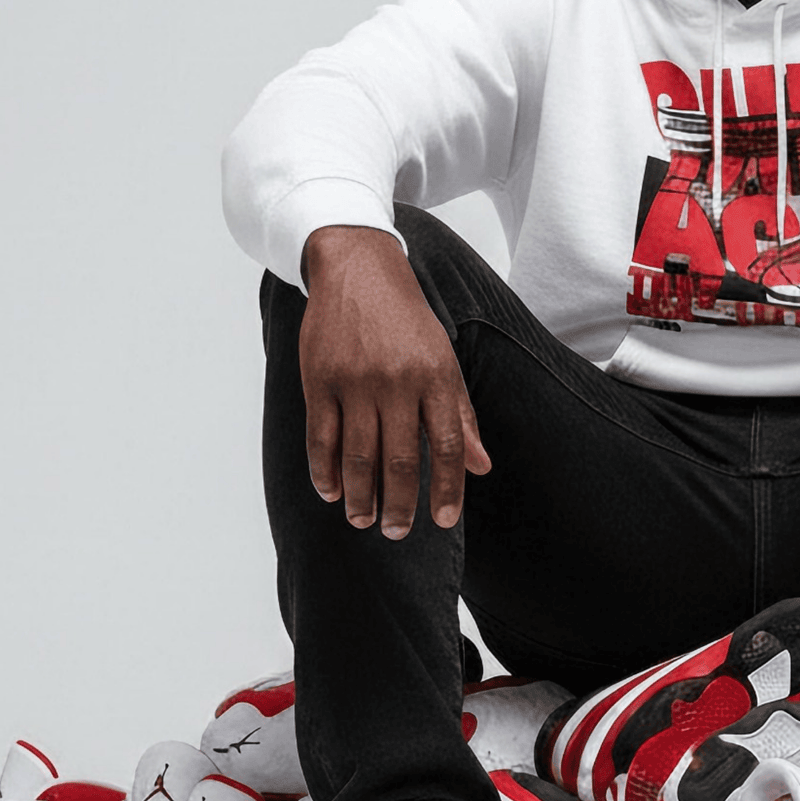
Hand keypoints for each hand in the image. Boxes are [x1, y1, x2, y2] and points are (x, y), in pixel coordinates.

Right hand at [298, 225, 490, 536]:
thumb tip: (480, 467)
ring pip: (358, 455)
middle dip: (399, 504)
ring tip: (363, 520)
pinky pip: (322, 436)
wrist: (358, 267)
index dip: (446, 488)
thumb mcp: (443, 358)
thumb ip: (460, 414)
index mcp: (435, 375)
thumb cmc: (406, 318)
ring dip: (361, 496)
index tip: (442, 521)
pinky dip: (325, 470)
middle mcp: (397, 380)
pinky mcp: (319, 378)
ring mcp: (355, 380)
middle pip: (399, 459)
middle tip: (396, 532)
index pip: (446, 445)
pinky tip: (331, 492)